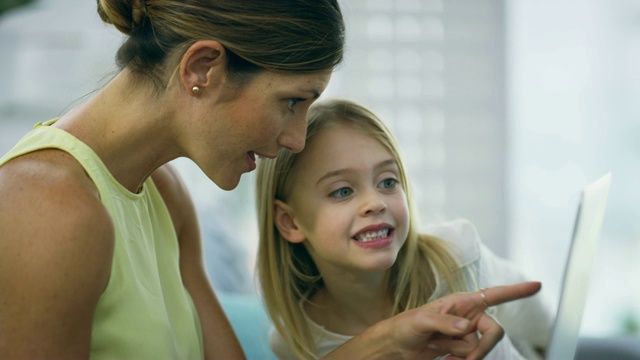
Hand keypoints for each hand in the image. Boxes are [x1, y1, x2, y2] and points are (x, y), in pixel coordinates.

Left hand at [382, 281, 541, 359]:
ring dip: (465, 357)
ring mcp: (466, 335)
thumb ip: (444, 322)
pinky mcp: (462, 350)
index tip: (538, 285)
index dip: (516, 291)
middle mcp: (468, 317)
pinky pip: (473, 358)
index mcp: (461, 302)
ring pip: (482, 349)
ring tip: (440, 352)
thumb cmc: (404, 327)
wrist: (394, 348)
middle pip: (494, 331)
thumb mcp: (419, 321)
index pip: (494, 295)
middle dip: (483, 347)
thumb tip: (467, 327)